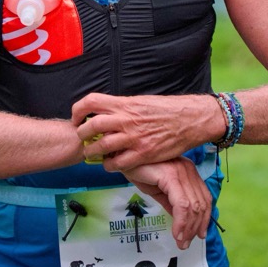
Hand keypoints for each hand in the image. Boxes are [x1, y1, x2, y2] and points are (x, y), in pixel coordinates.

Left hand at [72, 91, 219, 171]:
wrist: (190, 119)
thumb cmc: (167, 109)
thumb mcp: (141, 101)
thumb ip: (123, 108)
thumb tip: (107, 113)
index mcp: (125, 104)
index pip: (91, 101)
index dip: (78, 110)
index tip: (77, 118)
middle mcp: (126, 119)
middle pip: (92, 126)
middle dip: (82, 134)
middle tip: (83, 139)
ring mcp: (134, 138)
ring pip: (101, 146)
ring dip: (93, 152)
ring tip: (93, 154)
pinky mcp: (143, 153)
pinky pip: (118, 163)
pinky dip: (110, 165)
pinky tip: (111, 164)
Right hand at [125, 158, 211, 249]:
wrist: (123, 158)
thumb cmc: (140, 171)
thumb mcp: (159, 191)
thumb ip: (172, 204)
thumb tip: (182, 222)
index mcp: (189, 172)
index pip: (205, 198)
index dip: (204, 219)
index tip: (199, 235)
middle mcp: (189, 170)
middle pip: (201, 204)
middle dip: (195, 228)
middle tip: (185, 244)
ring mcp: (181, 171)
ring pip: (193, 206)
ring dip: (188, 228)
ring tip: (181, 242)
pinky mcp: (171, 176)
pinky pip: (181, 205)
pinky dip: (181, 222)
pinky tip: (176, 233)